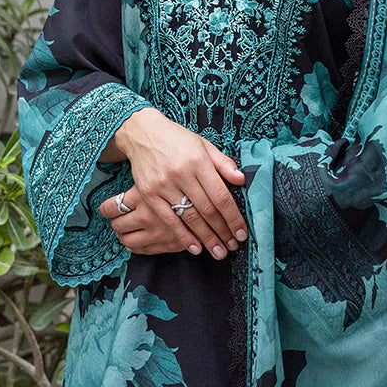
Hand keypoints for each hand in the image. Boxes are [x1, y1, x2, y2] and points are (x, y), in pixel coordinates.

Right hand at [98, 109, 247, 257]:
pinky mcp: (148, 194)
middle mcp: (181, 174)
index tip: (242, 232)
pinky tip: (195, 248)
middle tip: (233, 247)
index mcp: (198, 161)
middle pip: (207, 210)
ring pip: (189, 218)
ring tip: (218, 252)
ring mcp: (163, 185)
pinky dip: (182, 236)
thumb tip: (244, 179)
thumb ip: (223, 164)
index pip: (220, 195)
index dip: (233, 217)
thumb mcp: (204, 145)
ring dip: (206, 238)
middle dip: (222, 232)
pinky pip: (168, 220)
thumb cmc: (178, 140)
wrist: (143, 133)